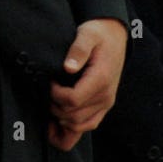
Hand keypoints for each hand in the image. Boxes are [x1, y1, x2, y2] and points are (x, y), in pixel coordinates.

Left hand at [48, 17, 126, 151]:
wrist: (115, 36)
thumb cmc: (99, 34)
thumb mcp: (87, 33)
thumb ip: (78, 49)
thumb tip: (68, 67)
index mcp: (101, 79)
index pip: (73, 100)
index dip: (56, 95)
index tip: (50, 82)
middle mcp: (105, 96)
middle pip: (74, 116)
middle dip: (56, 107)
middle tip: (47, 92)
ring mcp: (106, 103)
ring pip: (80, 125)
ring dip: (62, 119)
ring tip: (51, 103)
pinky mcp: (104, 106)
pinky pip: (88, 125)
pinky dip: (72, 128)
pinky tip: (57, 121)